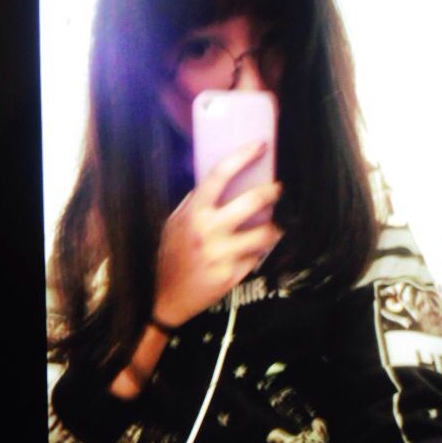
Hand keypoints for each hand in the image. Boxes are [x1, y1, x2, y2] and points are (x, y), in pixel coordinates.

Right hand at [153, 142, 282, 326]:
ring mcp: (221, 254)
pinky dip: (258, 253)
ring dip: (275, 228)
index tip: (261, 145)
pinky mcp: (231, 276)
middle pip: (253, 201)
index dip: (243, 155)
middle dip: (273, 193)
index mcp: (193, 213)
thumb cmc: (169, 255)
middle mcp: (208, 231)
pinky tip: (253, 252)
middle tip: (278, 190)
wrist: (163, 297)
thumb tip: (222, 181)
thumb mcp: (175, 223)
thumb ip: (196, 203)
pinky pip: (256, 258)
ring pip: (265, 233)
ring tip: (275, 225)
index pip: (220, 174)